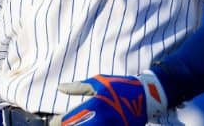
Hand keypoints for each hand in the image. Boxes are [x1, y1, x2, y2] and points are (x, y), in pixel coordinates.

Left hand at [51, 73, 166, 125]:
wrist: (149, 96)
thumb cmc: (120, 86)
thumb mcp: (98, 82)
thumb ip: (78, 87)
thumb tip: (60, 88)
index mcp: (96, 105)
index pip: (70, 120)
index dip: (58, 123)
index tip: (54, 123)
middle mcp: (104, 119)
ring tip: (75, 125)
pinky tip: (88, 125)